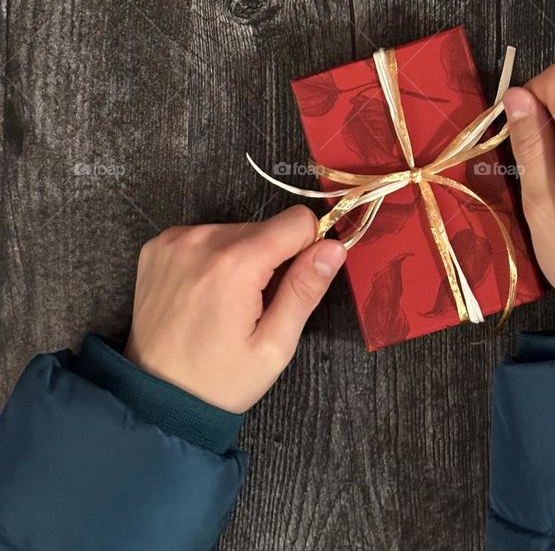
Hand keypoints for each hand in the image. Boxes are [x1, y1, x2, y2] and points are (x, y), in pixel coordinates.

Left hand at [124, 206, 345, 412]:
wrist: (155, 399)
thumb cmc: (219, 381)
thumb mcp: (274, 346)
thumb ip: (305, 290)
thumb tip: (333, 247)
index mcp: (236, 264)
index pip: (297, 221)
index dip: (306, 248)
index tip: (293, 281)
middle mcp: (202, 241)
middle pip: (264, 227)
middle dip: (269, 260)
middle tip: (253, 306)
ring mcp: (174, 242)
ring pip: (235, 231)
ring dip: (240, 259)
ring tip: (224, 304)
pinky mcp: (157, 247)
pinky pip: (204, 236)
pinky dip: (211, 259)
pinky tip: (202, 294)